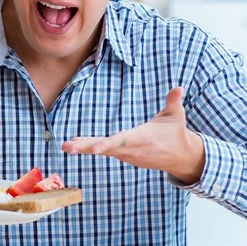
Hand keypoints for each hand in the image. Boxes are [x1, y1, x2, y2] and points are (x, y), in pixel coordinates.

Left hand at [61, 87, 205, 183]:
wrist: (180, 157)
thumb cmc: (176, 132)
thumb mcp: (177, 116)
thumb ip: (174, 102)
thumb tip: (178, 88)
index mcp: (143, 138)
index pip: (123, 141)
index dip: (108, 144)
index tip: (94, 148)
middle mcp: (133, 149)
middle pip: (107, 148)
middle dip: (87, 147)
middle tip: (67, 147)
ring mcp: (128, 155)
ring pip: (103, 150)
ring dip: (84, 147)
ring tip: (66, 146)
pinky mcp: (125, 156)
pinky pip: (105, 151)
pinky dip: (90, 148)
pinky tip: (75, 145)